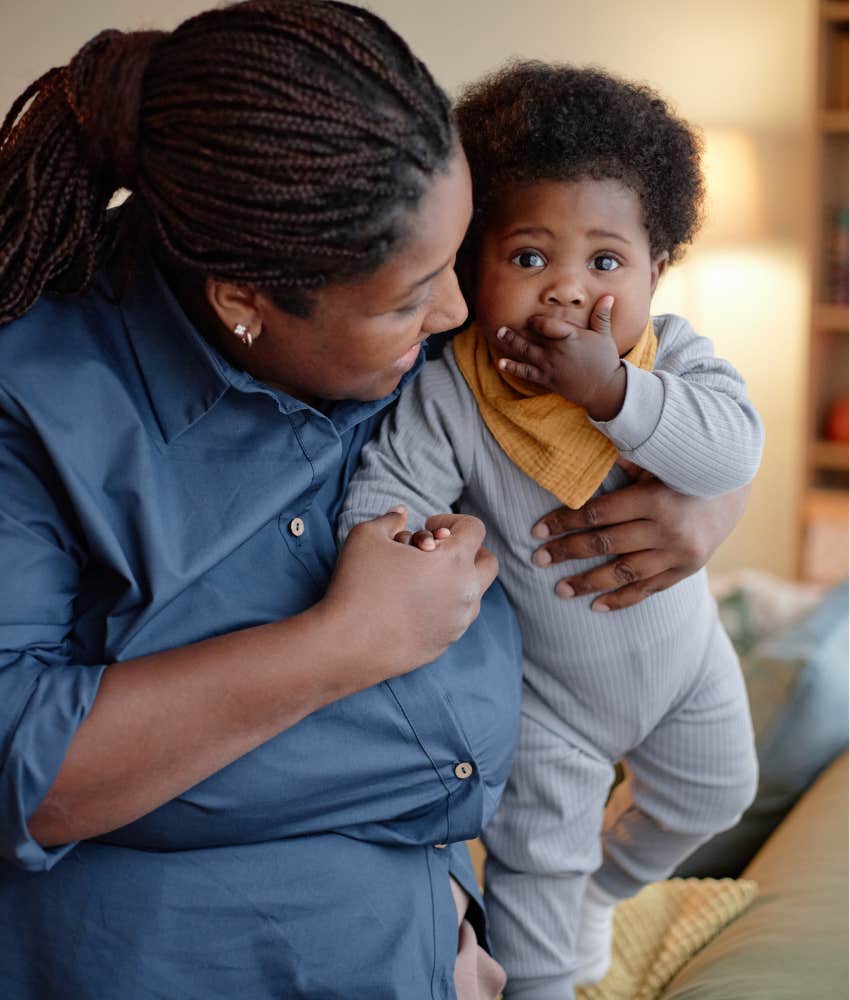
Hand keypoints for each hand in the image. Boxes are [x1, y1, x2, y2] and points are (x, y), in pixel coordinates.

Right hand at [325, 507, 497, 679]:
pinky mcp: (445, 645)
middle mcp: (466, 593)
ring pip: (474, 594)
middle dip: (469, 550)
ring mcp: (458, 623)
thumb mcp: (367, 536)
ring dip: (457, 580)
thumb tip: (401, 513)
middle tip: (439, 550)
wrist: (347, 645)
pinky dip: (444, 607)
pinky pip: (456, 619)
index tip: (428, 527)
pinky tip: (414, 604)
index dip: (452, 520)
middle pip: (489, 563)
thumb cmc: (357, 585)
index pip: (475, 529)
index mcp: (454, 562)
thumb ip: (390, 518)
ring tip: (424, 577)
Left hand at [494, 295, 625, 419]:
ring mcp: (550, 365)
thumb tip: (609, 296)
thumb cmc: (604, 361)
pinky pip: (526, 373)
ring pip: (526, 352)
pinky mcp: (547, 379)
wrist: (603, 389)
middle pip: (532, 338)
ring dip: (511, 343)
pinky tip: (501, 363)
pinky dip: (513, 368)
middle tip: (501, 325)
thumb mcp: (604, 336)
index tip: (531, 319)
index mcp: (570, 337)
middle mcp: (557, 351)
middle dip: (516, 331)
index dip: (537, 322)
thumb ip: (602, 316)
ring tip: (499, 334)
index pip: (548, 326)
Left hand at [530, 479, 750, 610]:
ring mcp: (678, 554)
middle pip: (606, 544)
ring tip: (560, 589)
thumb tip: (576, 464)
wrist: (733, 487)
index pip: (598, 513)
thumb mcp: (653, 460)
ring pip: (624, 573)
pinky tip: (595, 606)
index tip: (536, 530)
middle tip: (538, 559)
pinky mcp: (686, 570)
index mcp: (654, 498)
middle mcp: (667, 529)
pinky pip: (648, 589)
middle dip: (567, 552)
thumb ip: (619, 464)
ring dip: (588, 583)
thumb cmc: (681, 468)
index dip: (564, 522)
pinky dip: (621, 599)